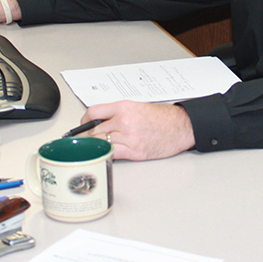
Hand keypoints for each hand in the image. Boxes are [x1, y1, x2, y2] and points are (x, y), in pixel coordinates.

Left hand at [80, 102, 194, 160]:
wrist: (180, 126)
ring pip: (101, 143)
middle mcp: (124, 121)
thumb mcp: (137, 106)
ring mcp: (129, 137)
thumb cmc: (162, 117)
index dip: (83, 121)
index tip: (82, 126)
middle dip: (87, 137)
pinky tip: (104, 153)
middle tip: (84, 140)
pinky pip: (112, 154)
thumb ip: (117, 113)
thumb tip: (99, 122)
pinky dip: (105, 154)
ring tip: (94, 147)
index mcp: (124, 107)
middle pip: (94, 130)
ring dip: (95, 146)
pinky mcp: (134, 151)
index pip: (93, 112)